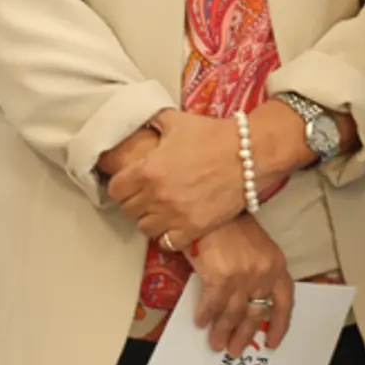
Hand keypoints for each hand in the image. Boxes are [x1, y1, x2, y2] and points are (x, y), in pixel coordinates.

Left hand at [107, 112, 244, 247]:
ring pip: (145, 228)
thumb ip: (153, 122)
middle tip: (144, 195)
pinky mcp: (194, 229)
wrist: (249, 154)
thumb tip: (141, 121)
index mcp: (147, 169)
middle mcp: (157, 195)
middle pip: (127, 210)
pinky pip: (168, 243)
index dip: (119, 185)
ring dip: (149, 219)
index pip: (115, 189)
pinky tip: (174, 224)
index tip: (127, 183)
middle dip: (133, 201)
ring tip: (158, 210)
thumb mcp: (176, 121)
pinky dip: (167, 236)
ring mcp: (175, 215)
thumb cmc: (212, 135)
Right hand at [188, 217, 294, 355]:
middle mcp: (263, 273)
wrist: (205, 203)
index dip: (280, 324)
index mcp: (276, 263)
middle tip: (235, 349)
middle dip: (244, 335)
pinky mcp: (219, 278)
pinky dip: (205, 316)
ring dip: (223, 332)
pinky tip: (200, 321)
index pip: (284, 301)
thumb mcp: (252, 243)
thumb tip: (243, 300)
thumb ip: (254, 270)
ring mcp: (242, 277)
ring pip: (234, 315)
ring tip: (216, 343)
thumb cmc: (226, 220)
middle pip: (256, 313)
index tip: (273, 341)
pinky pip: (212, 306)